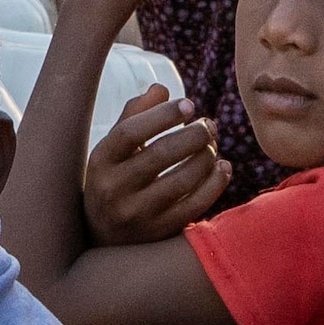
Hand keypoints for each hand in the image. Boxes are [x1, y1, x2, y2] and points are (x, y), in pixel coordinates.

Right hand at [84, 83, 229, 233]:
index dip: (162, 115)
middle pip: (160, 155)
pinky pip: (194, 206)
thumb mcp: (112, 147)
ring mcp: (137, 215)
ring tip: (212, 145)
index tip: (188, 104)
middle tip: (209, 125)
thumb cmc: (113, 178)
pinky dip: (214, 184)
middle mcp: (114, 190)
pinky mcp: (159, 233)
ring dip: (206, 157)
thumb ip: (134, 114)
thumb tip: (162, 88)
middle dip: (193, 135)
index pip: (130, 132)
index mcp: (100, 161)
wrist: (102, 236)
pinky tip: (223, 167)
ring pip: (182, 181)